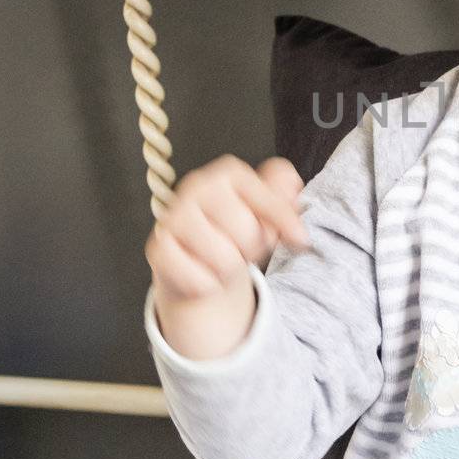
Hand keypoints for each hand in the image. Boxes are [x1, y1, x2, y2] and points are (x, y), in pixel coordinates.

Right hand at [145, 155, 309, 302]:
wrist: (197, 258)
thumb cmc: (236, 228)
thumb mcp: (265, 209)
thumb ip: (282, 193)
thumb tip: (292, 185)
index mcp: (228, 173)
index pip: (267, 198)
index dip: (285, 222)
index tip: (300, 240)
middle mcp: (197, 187)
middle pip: (247, 231)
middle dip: (254, 248)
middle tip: (244, 247)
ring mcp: (173, 216)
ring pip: (224, 259)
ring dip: (230, 269)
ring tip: (223, 257)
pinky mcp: (159, 249)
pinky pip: (199, 280)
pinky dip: (208, 285)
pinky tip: (203, 272)